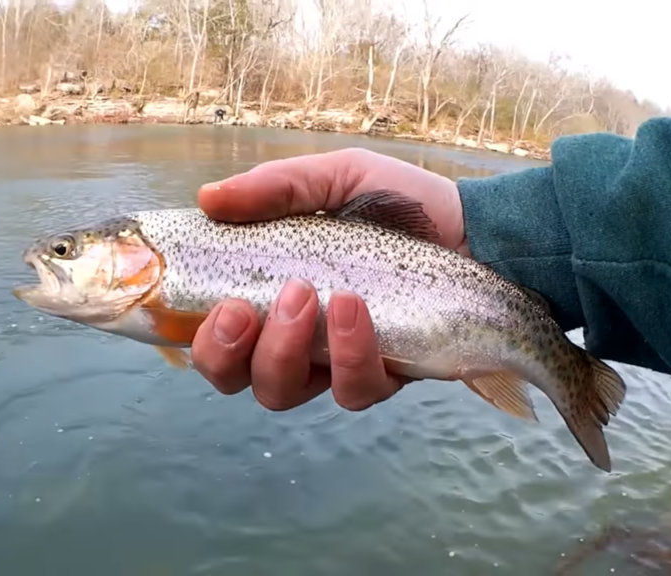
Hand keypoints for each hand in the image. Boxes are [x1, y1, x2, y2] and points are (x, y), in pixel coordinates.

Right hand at [190, 147, 465, 411]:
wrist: (479, 229)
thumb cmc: (401, 204)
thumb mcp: (336, 179)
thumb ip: (275, 188)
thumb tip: (208, 199)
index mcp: (269, 292)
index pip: (209, 330)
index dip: (190, 330)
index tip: (191, 299)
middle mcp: (293, 338)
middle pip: (232, 377)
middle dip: (223, 351)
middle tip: (241, 308)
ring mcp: (334, 362)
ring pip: (280, 392)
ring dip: (281, 349)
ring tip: (308, 294)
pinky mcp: (382, 376)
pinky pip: (352, 389)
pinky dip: (348, 350)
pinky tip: (357, 307)